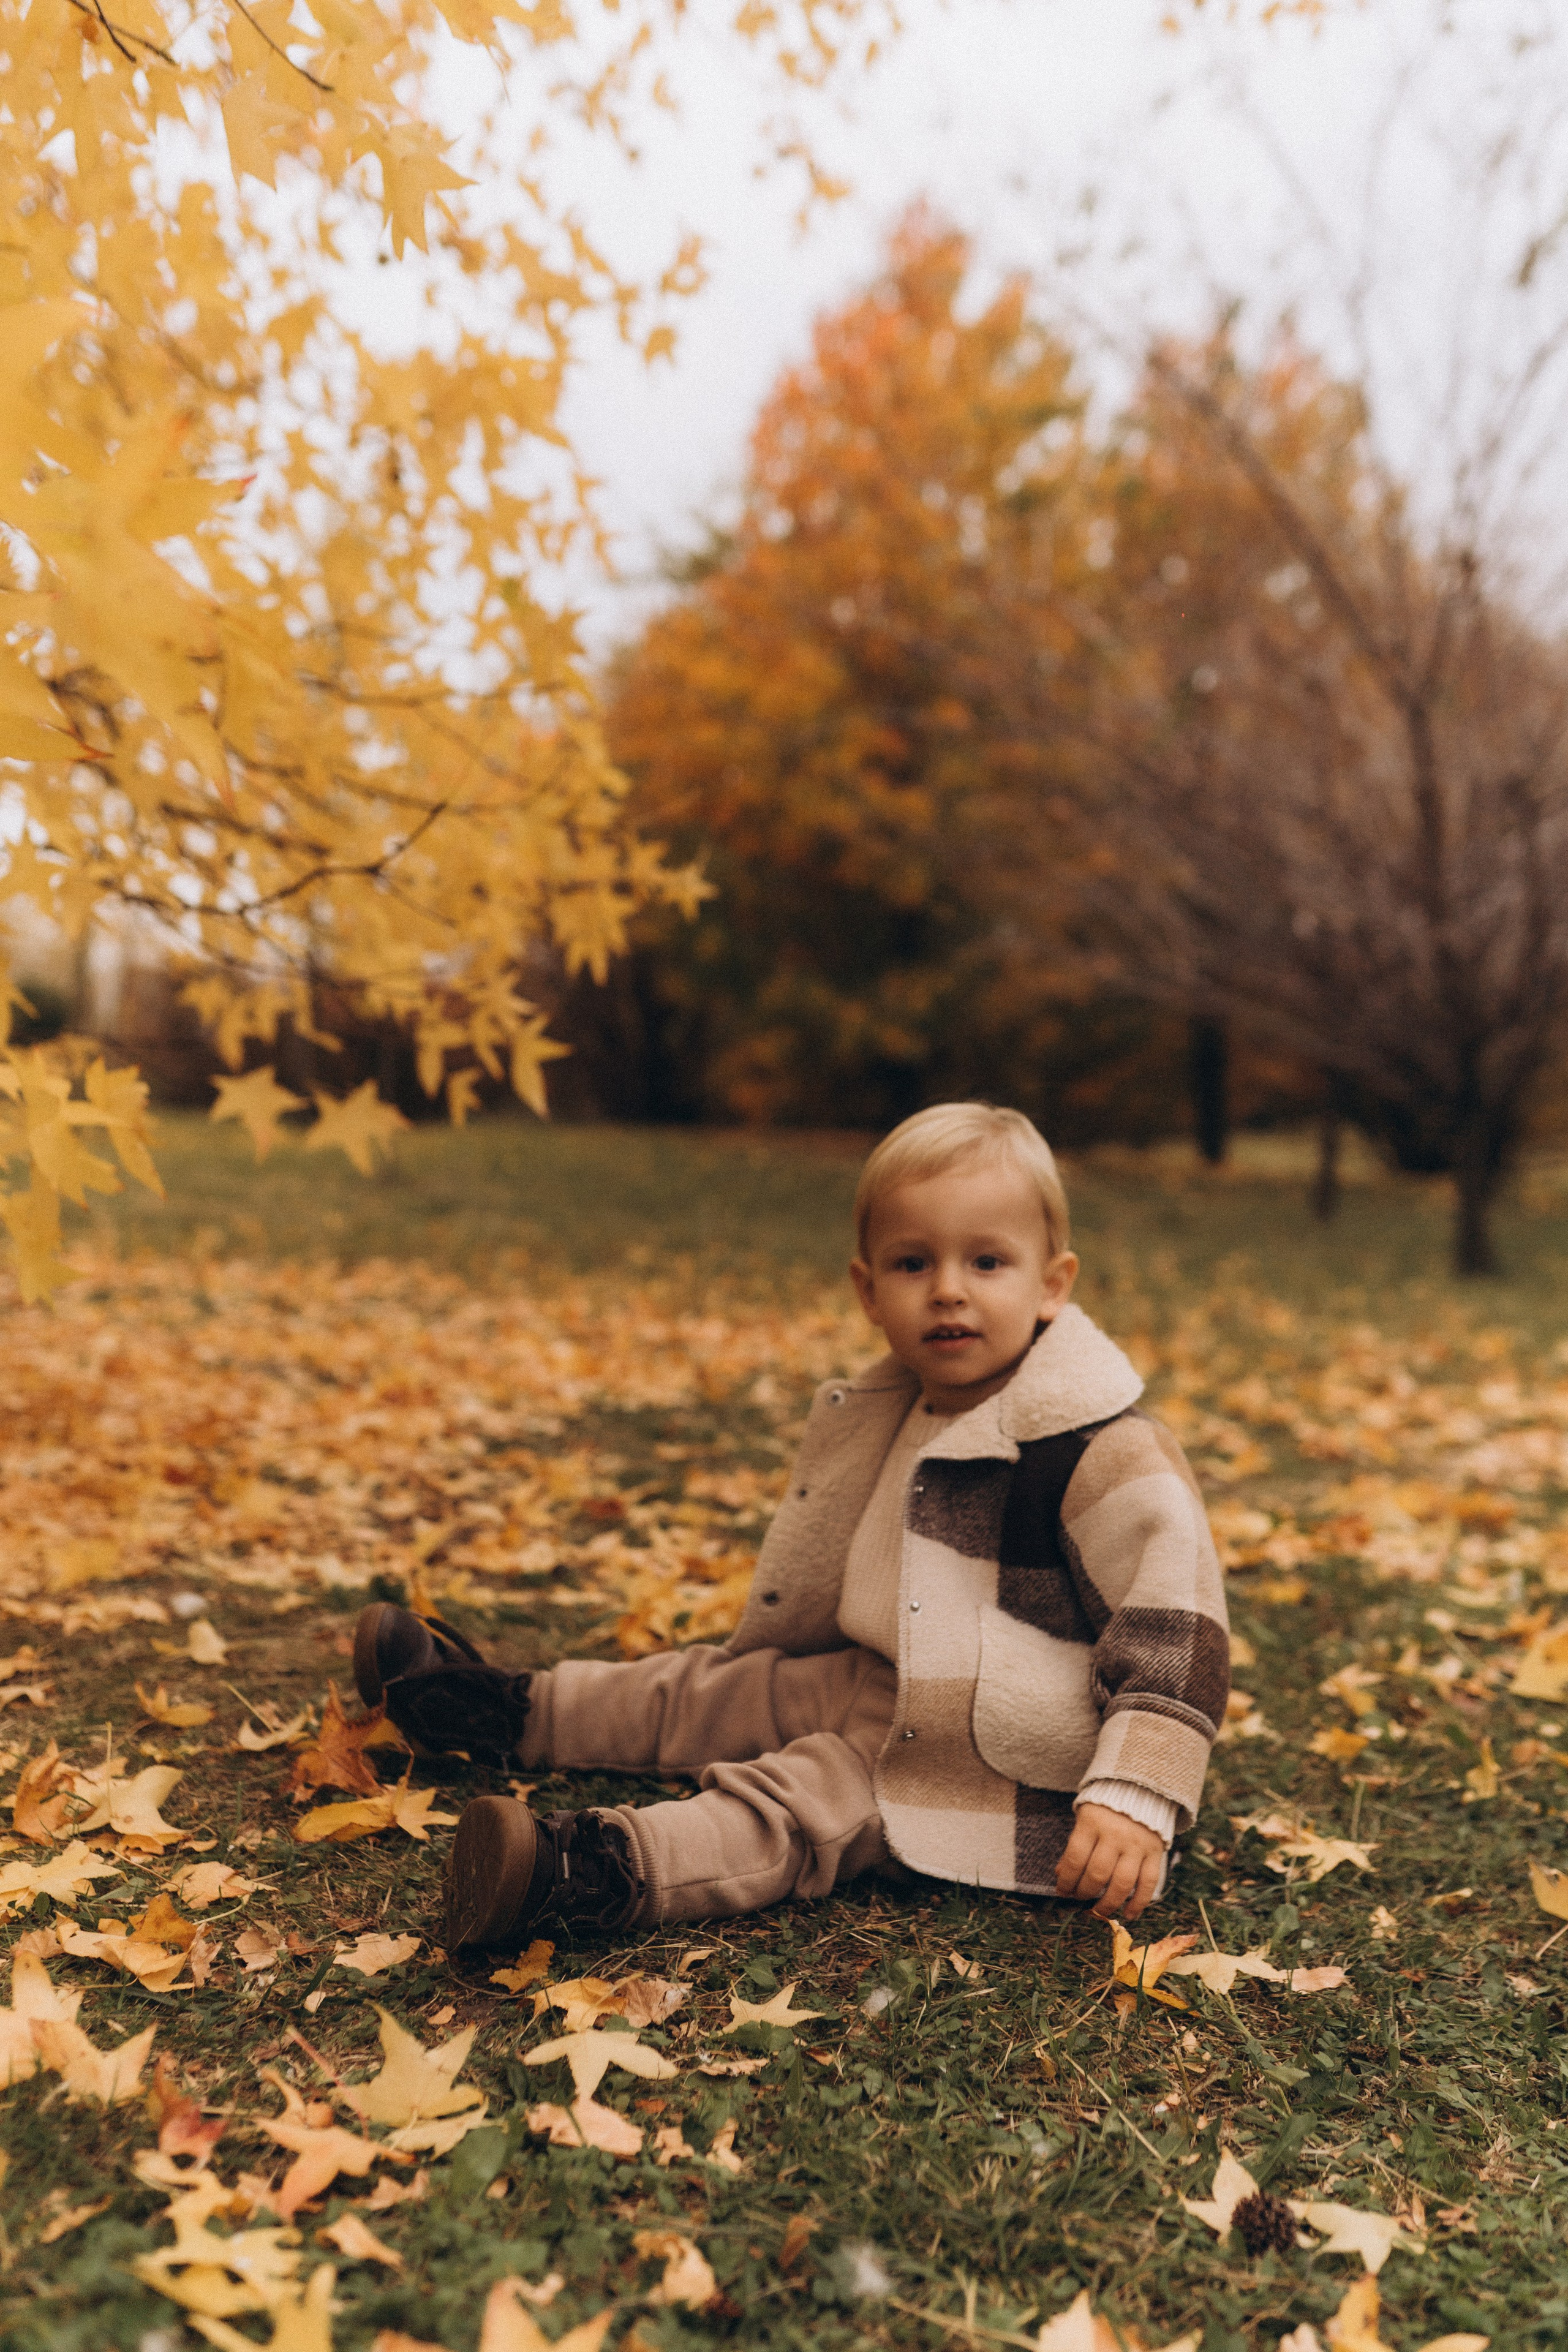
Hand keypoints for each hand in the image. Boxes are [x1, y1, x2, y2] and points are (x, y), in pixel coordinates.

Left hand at [1054, 1802, 1165, 1921]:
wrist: (1141, 1788)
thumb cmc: (1105, 1807)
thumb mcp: (1085, 1818)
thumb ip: (1075, 1846)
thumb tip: (1061, 1876)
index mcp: (1092, 1823)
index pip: (1075, 1859)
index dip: (1066, 1880)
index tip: (1062, 1892)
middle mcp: (1115, 1834)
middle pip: (1097, 1874)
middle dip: (1084, 1892)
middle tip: (1079, 1899)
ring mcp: (1137, 1845)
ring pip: (1122, 1884)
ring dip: (1108, 1904)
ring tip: (1098, 1911)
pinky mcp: (1155, 1852)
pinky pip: (1148, 1883)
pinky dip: (1139, 1903)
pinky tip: (1128, 1915)